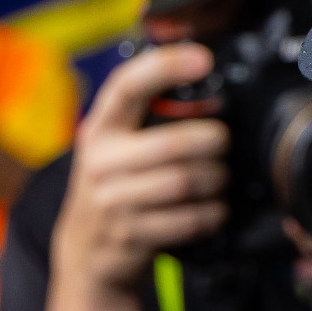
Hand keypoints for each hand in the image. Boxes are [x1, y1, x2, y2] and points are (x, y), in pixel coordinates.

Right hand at [47, 44, 227, 303]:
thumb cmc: (117, 187)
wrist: (88, 252)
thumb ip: (148, 117)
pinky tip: (212, 209)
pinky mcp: (131, 236)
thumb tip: (202, 74)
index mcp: (100, 129)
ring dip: (216, 180)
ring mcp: (113, 202)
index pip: (127, 87)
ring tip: (219, 178)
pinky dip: (212, 214)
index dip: (165, 67)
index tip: (203, 58)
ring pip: (186, 182)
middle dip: (213, 142)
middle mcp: (100, 162)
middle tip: (223, 143)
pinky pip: (190, 219)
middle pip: (174, 144)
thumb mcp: (117, 147)